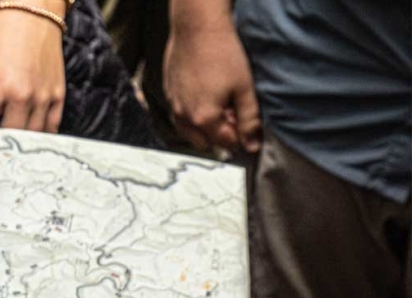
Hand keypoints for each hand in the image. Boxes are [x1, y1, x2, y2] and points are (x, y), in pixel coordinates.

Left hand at [0, 2, 65, 168]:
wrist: (32, 12)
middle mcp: (21, 92)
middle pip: (8, 135)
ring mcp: (42, 95)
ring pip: (29, 135)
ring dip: (16, 142)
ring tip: (5, 145)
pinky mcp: (57, 95)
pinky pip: (48, 127)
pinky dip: (37, 135)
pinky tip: (26, 135)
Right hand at [163, 14, 260, 151]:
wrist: (196, 28)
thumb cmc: (222, 54)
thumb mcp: (244, 88)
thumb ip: (249, 121)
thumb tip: (253, 146)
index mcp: (204, 119)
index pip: (226, 143)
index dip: (240, 137)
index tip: (247, 124)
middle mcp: (184, 117)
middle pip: (205, 143)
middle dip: (220, 135)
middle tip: (233, 113)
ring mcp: (173, 106)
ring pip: (189, 132)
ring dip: (204, 128)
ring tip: (218, 106)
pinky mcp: (168, 95)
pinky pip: (179, 116)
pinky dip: (192, 115)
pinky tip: (203, 96)